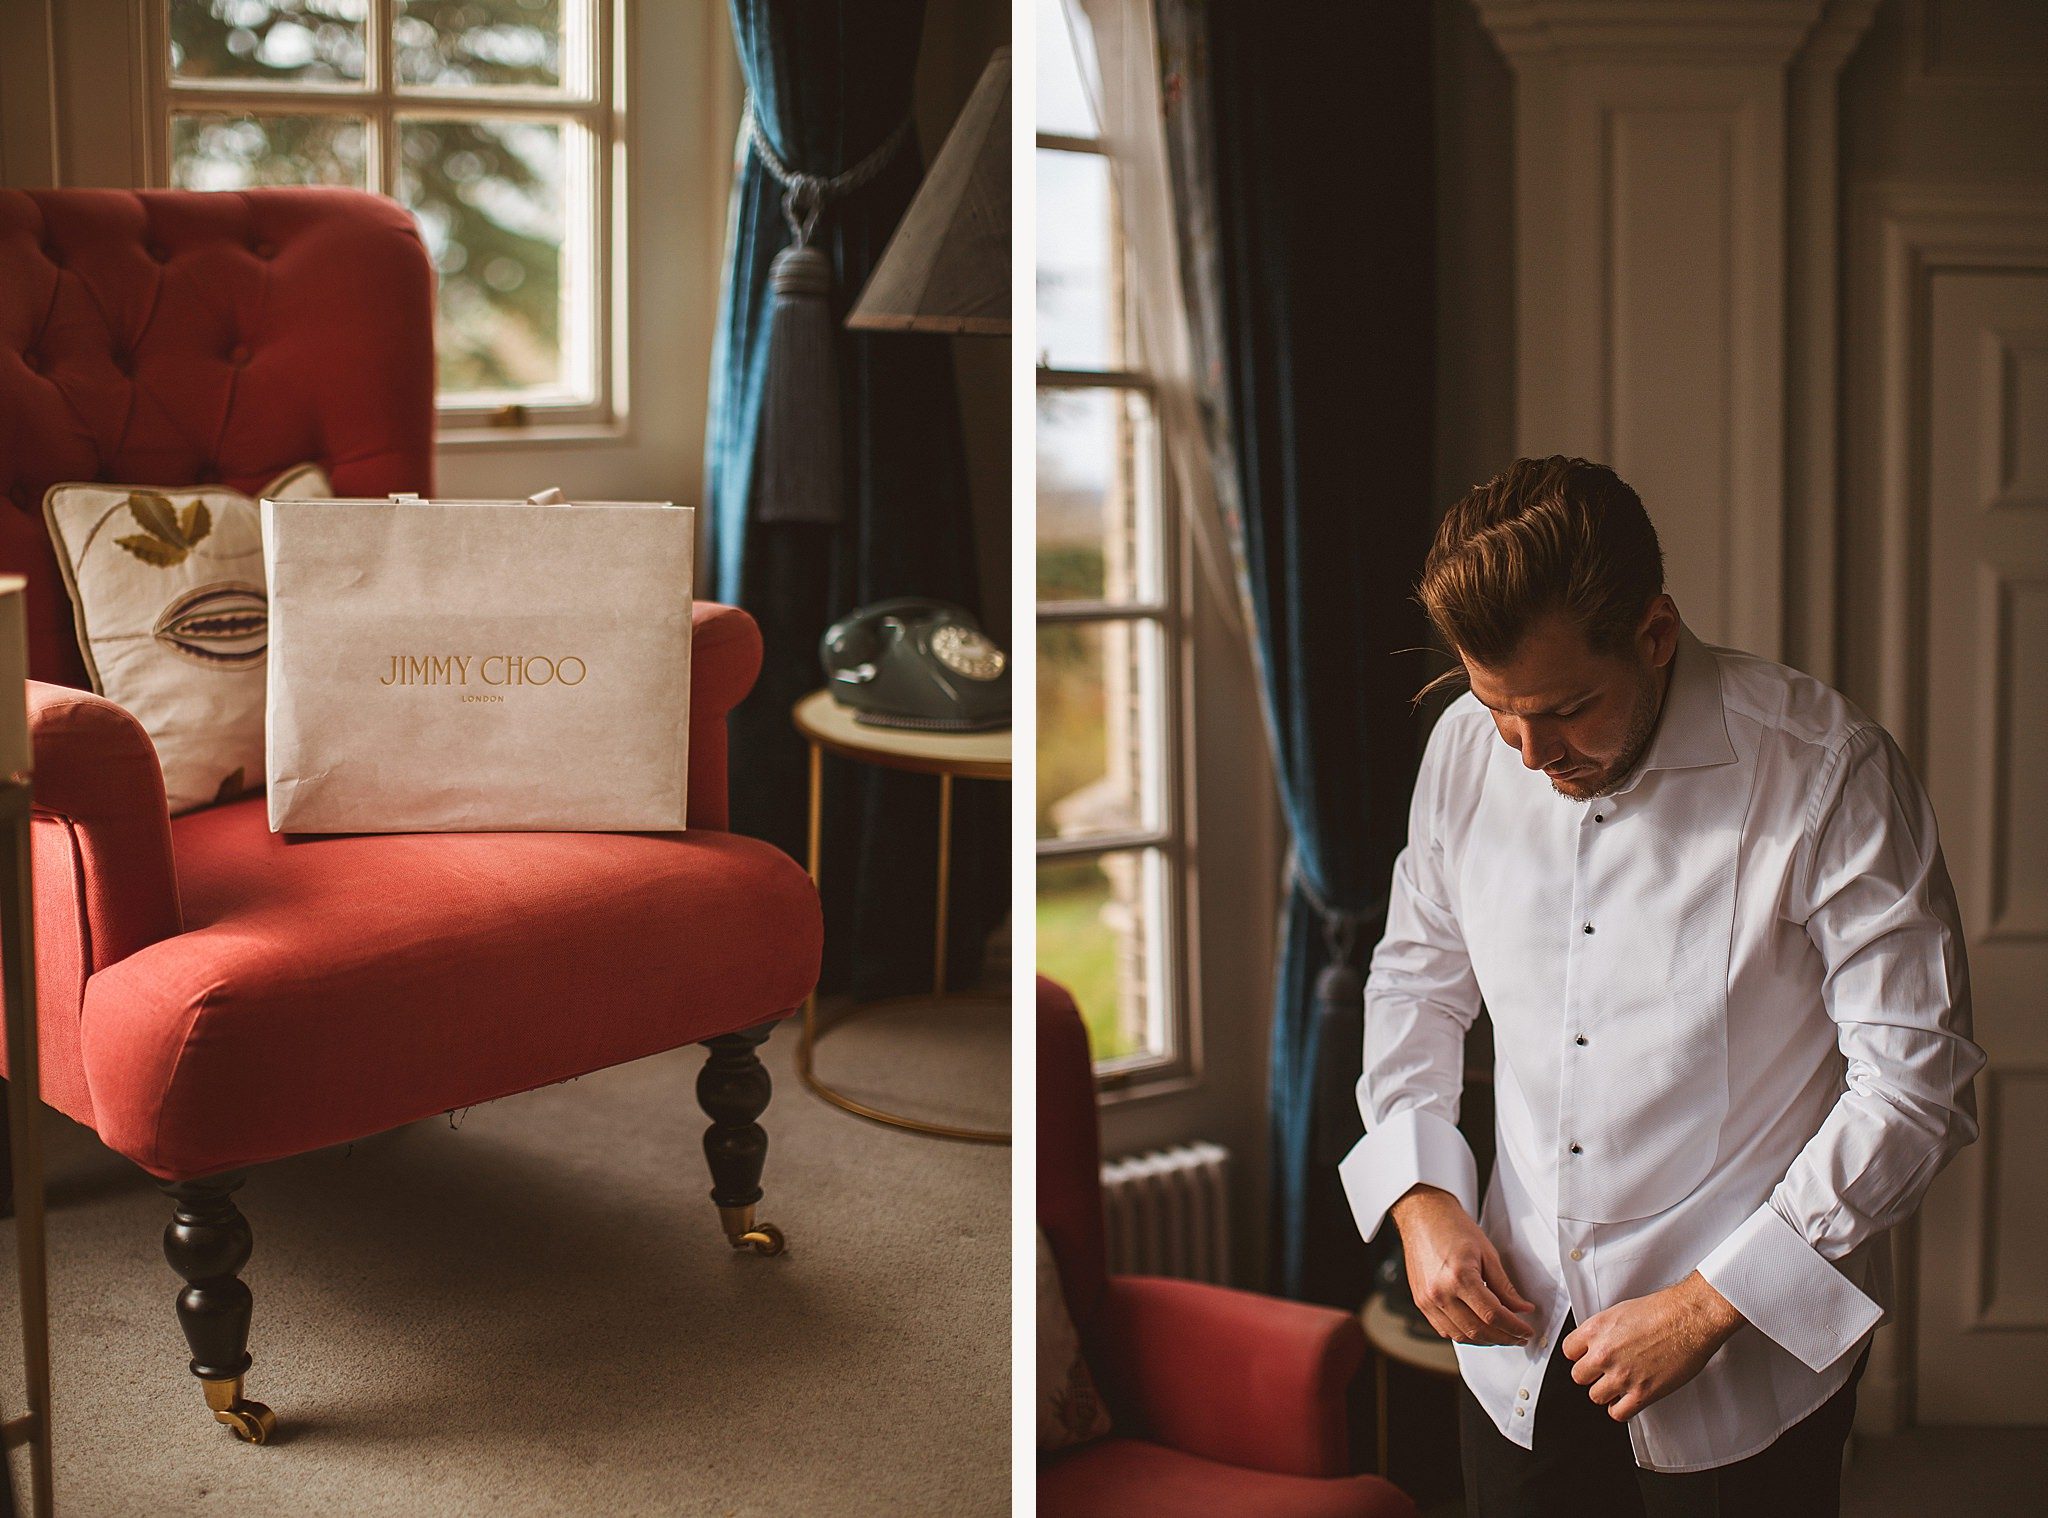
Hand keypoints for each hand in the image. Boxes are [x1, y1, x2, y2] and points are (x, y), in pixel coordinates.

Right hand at [1390, 1184, 1537, 1345]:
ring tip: (1502, 1335)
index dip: (1514, 1327)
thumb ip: (1505, 1286)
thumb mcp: (1487, 1253)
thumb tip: (1521, 1308)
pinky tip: (1479, 1330)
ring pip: (1462, 1336)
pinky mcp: (1421, 1302)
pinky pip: (1445, 1331)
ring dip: (1486, 1341)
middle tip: (1519, 1336)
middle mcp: (1440, 1292)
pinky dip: (1465, 1336)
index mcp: (1459, 1277)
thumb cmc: (1452, 1227)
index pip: (1493, 1315)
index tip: (1526, 1330)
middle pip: (1478, 1331)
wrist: (1422, 1217)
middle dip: (1504, 1338)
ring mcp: (1428, 1300)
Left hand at [1562, 1271, 1745, 1421]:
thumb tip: (1596, 1344)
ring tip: (1619, 1385)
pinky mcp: (1642, 1393)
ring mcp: (1622, 1375)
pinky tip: (1628, 1400)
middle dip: (1591, 1375)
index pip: (1568, 1351)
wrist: (1690, 1318)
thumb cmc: (1662, 1310)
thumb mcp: (1620, 1311)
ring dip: (1606, 1392)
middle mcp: (1604, 1353)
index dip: (1579, 1355)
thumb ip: (1602, 1331)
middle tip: (1605, 1372)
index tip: (1587, 1358)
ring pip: (1595, 1396)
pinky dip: (1621, 1409)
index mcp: (1596, 1329)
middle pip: (1578, 1376)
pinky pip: (1618, 1413)